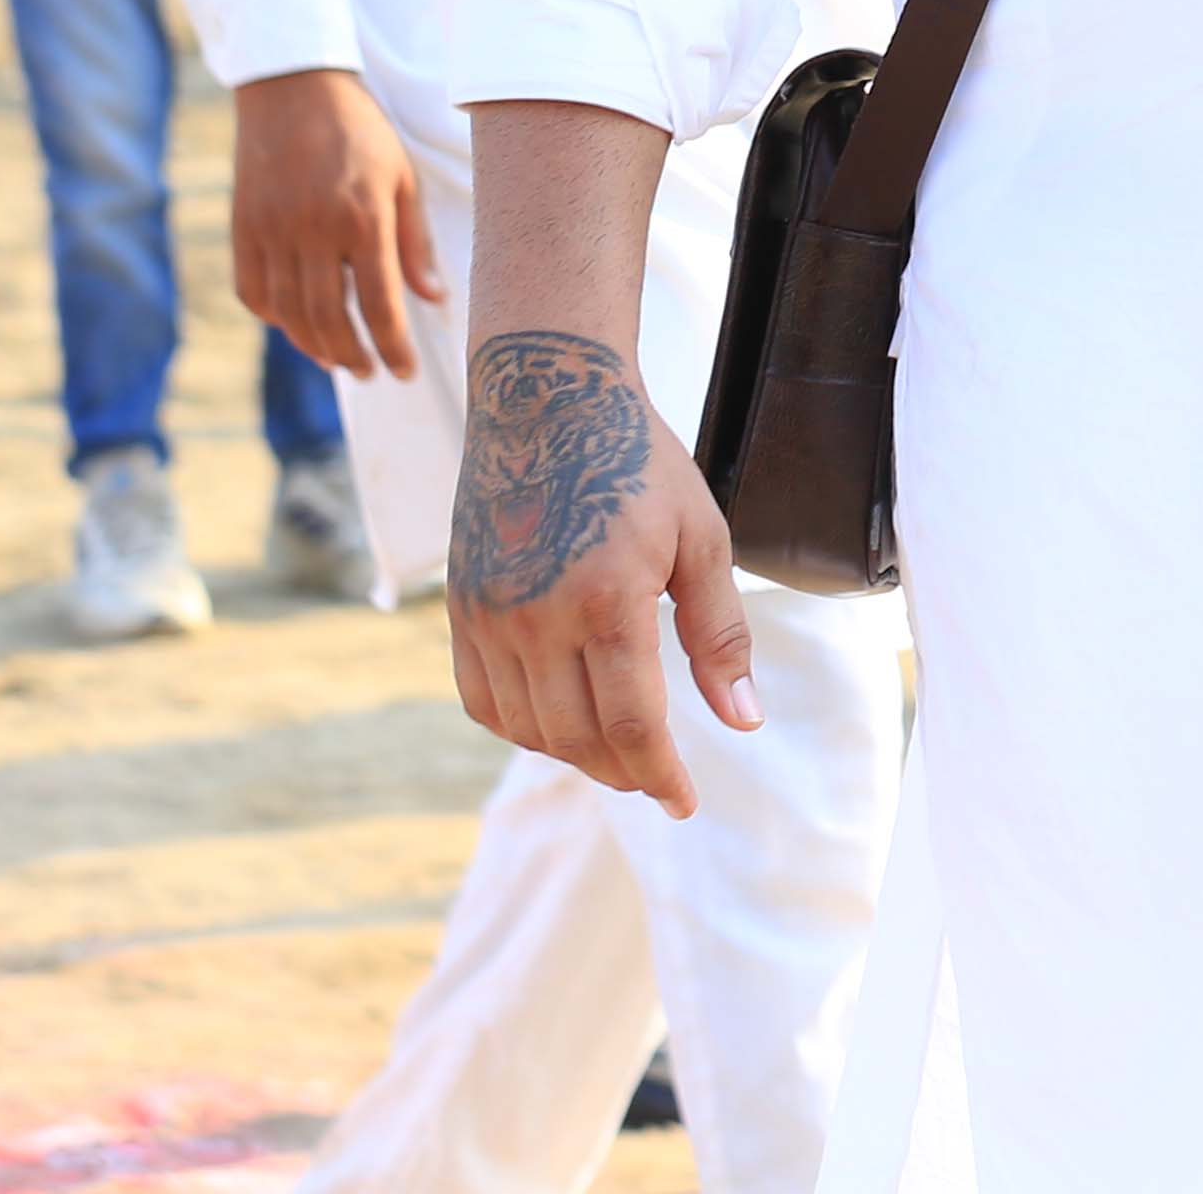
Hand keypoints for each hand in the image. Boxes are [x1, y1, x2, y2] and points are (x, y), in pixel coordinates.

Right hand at [232, 70, 441, 379]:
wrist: (294, 91)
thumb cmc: (360, 133)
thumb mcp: (401, 179)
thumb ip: (414, 243)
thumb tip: (432, 298)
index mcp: (362, 218)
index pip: (380, 302)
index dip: (392, 345)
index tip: (404, 370)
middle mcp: (313, 231)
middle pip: (329, 318)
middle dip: (353, 355)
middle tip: (372, 372)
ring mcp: (271, 232)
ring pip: (289, 312)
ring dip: (314, 345)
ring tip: (339, 358)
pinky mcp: (241, 229)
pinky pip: (252, 290)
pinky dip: (275, 316)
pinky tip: (297, 324)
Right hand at [444, 330, 753, 818]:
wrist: (546, 401)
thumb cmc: (639, 466)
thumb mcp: (702, 540)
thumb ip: (720, 636)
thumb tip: (742, 721)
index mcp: (608, 601)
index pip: (632, 726)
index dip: (660, 776)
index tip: (684, 802)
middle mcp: (537, 619)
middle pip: (578, 737)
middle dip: (624, 770)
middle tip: (657, 777)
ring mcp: (489, 617)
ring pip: (528, 728)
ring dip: (575, 754)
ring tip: (618, 752)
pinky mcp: (460, 610)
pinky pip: (483, 700)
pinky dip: (522, 726)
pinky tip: (559, 720)